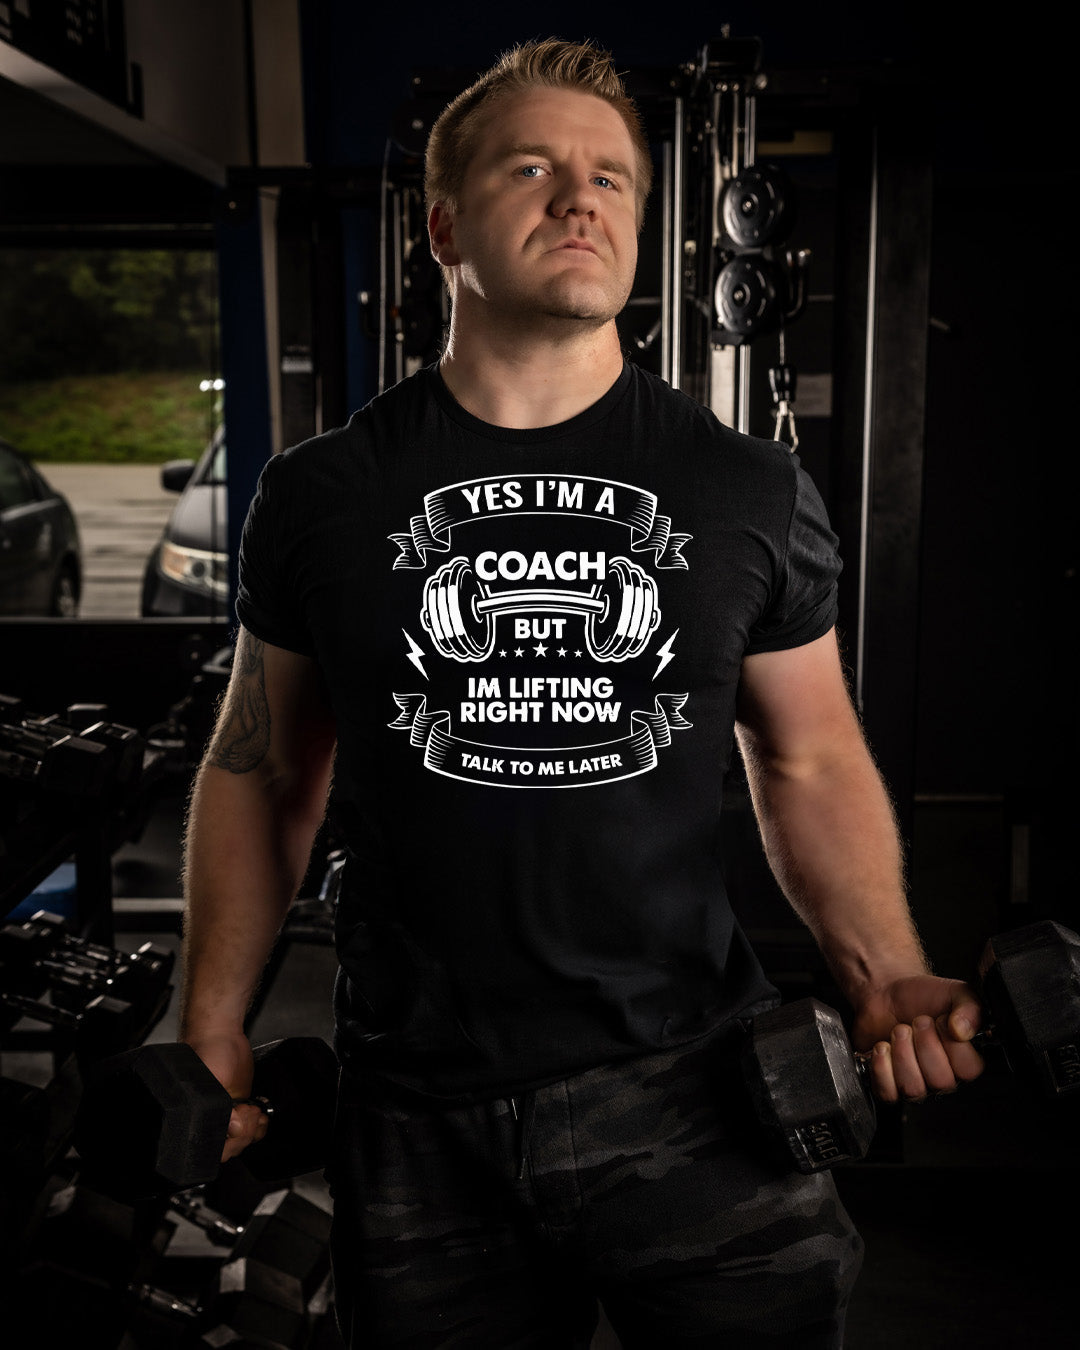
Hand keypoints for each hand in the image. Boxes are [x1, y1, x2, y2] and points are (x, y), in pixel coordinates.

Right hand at [181, 1029, 269, 1162]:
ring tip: (252, 1109)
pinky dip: (259, 1124)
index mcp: (195, 1121)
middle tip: (245, 1108)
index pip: (213, 1151)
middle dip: (244, 1132)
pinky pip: (251, 1128)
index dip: (230, 1141)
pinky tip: (258, 1112)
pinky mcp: (239, 1109)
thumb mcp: (210, 1080)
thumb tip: (232, 1128)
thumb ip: (217, 1106)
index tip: (236, 1118)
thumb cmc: (207, 1053)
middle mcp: (209, 1122)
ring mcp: (226, 1117)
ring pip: (243, 1141)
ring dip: (254, 1129)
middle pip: (231, 1149)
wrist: (221, 1035)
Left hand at [851, 974, 984, 1102]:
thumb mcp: (956, 992)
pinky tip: (883, 1047)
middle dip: (924, 1044)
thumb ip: (970, 1008)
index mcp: (964, 1058)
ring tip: (900, 1031)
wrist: (886, 994)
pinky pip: (888, 1092)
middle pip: (941, 1081)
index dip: (953, 1044)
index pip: (969, 1070)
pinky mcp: (889, 1085)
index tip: (941, 1020)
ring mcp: (916, 1083)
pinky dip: (881, 1067)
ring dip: (902, 1053)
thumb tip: (963, 1031)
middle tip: (918, 1021)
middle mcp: (942, 1075)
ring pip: (913, 1088)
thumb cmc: (922, 996)